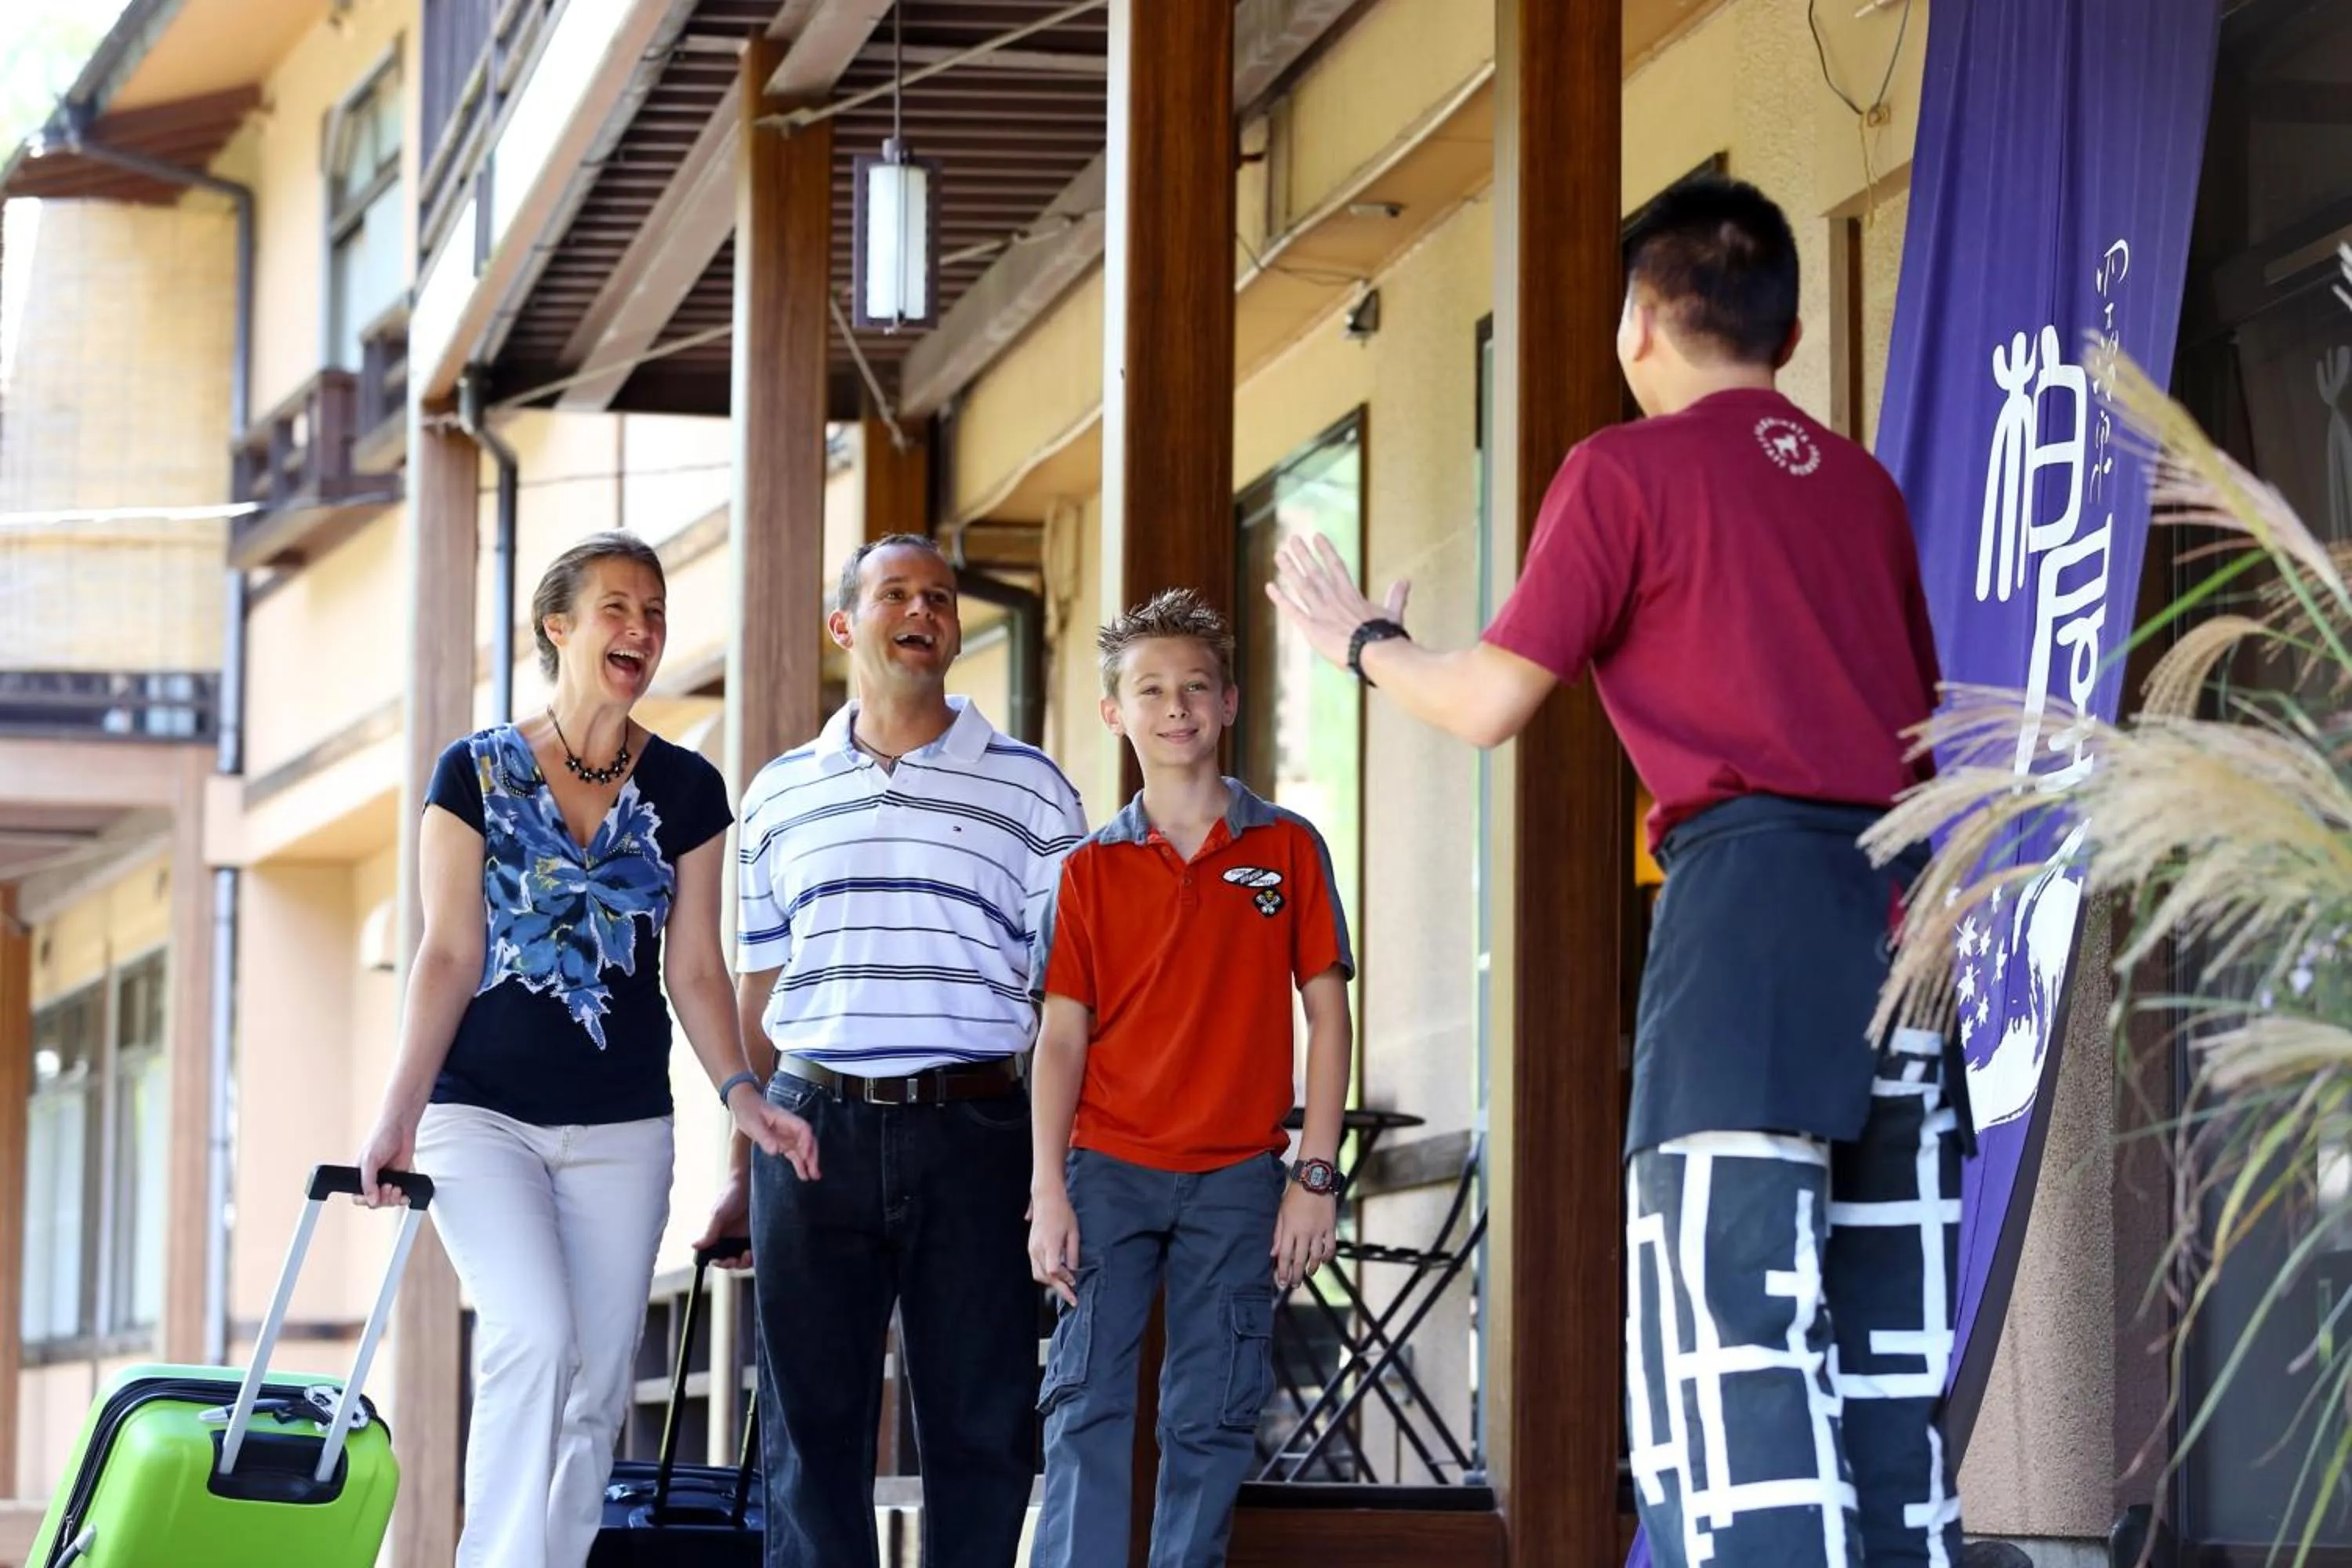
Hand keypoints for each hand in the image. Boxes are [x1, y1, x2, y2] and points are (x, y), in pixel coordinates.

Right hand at [355, 1114, 416, 1209]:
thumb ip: (368, 1181)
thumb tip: (371, 1200)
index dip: (365, 1200)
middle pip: (374, 1202)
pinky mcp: (399, 1178)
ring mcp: (386, 1179)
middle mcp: (372, 1179)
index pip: (358, 1197)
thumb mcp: (370, 1160)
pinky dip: (402, 1198)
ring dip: (393, 1199)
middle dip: (383, 1199)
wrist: (402, 1128)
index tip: (374, 1196)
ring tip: (396, 1187)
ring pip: (387, 1201)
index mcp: (360, 1175)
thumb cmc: (381, 1137)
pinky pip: (399, 1196)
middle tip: (388, 1186)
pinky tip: (405, 1195)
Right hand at [694, 1173, 752, 1269]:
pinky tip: (758, 1250)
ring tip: (748, 1254)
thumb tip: (693, 1246)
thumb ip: (709, 1233)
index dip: (721, 1262)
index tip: (723, 1261)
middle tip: (740, 1258)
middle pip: (734, 1260)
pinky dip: (760, 1254)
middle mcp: (734, 1238)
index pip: (719, 1256)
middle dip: (736, 1263)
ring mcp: (748, 1236)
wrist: (750, 1180)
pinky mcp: (762, 1232)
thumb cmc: (731, 1194)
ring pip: (748, 1258)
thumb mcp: (718, 1214)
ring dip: (747, 1261)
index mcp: (720, 1235)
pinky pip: (761, 1249)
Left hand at [729, 1085, 819, 1181]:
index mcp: (786, 1119)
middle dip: (812, 1156)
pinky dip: (799, 1162)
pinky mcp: (781, 1141)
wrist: (743, 1104)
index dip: (807, 1142)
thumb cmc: (748, 1110)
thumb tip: (775, 1151)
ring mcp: (787, 1135)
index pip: (803, 1129)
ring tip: (813, 1177)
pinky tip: (802, 1173)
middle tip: (814, 1172)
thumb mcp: (753, 1123)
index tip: (805, 1157)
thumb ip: (764, 1137)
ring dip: (808, 1162)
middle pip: (807, 1141)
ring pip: (802, 1149)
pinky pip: (793, 1153)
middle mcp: (790, 1127)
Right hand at [1028, 1186, 1081, 1306]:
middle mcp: (1037, 1248)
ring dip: (1051, 1283)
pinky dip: (1045, 1275)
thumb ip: (1073, 1253)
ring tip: (1065, 1288)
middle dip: (1058, 1288)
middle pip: (1045, 1276)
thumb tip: (1074, 1271)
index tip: (1074, 1283)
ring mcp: (1032, 1248)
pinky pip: (1036, 1267)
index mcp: (1049, 1244)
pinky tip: (1056, 1276)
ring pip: (1038, 1274)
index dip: (1064, 1279)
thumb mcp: (1074, 1232)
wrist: (1047, 1198)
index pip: (1053, 1271)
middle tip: (1072, 1297)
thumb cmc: (1062, 1212)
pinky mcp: (1031, 1247)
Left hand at [1265, 532, 1409, 671]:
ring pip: (1302, 586)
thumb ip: (1396, 596)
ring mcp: (1321, 612)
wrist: (1374, 651)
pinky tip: (1269, 586)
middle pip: (1315, 572)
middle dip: (1303, 555)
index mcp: (1351, 595)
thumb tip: (1406, 580)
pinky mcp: (1311, 628)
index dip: (1325, 551)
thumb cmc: (1385, 637)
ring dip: (1289, 569)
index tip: (1317, 536)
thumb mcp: (1393, 613)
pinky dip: (1280, 599)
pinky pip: (1292, 611)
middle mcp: (1333, 599)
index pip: (1336, 566)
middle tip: (1291, 539)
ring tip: (1279, 554)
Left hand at [1271, 1184, 1337, 1289]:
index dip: (1282, 1271)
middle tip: (1294, 1285)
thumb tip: (1273, 1253)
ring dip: (1311, 1269)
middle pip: (1299, 1260)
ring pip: (1316, 1257)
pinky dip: (1327, 1257)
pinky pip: (1330, 1247)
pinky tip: (1324, 1261)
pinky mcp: (1330, 1228)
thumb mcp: (1281, 1212)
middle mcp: (1304, 1233)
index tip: (1281, 1282)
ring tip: (1308, 1274)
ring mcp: (1319, 1231)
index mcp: (1290, 1229)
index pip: (1285, 1256)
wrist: (1314, 1179)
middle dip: (1296, 1276)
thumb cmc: (1294, 1195)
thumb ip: (1277, 1234)